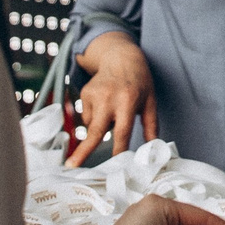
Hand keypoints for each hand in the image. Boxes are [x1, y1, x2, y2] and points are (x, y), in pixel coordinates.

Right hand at [72, 30, 155, 164]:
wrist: (121, 57)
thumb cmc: (139, 82)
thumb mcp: (150, 101)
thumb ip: (151, 125)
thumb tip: (154, 147)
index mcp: (128, 101)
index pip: (122, 131)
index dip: (119, 149)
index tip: (115, 163)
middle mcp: (109, 98)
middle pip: (96, 131)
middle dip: (83, 150)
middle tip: (71, 166)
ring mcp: (94, 95)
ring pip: (92, 126)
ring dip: (101, 127)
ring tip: (113, 110)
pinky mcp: (84, 93)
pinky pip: (87, 117)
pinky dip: (95, 117)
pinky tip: (104, 103)